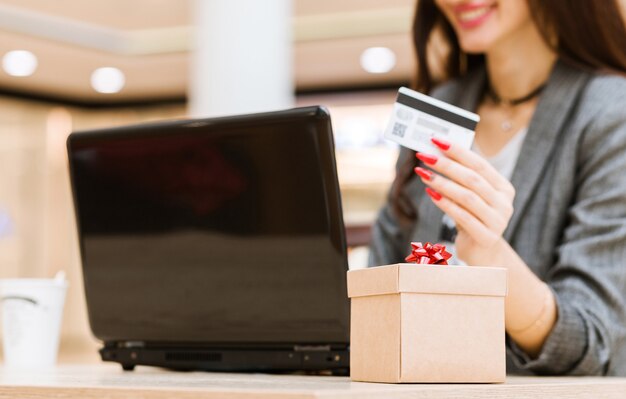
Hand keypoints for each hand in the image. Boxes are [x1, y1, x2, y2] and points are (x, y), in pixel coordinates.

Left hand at [414, 137, 515, 263]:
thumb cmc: (472, 218)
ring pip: (467, 197)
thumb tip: (439, 151)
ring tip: (423, 173)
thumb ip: (463, 178)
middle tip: (424, 155)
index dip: (458, 151)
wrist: (482, 253)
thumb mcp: (471, 196)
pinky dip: (445, 203)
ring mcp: (498, 221)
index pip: (480, 164)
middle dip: (446, 165)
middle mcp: (505, 203)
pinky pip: (463, 216)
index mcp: (504, 188)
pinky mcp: (486, 237)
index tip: (436, 140)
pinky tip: (430, 193)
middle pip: (472, 179)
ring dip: (442, 183)